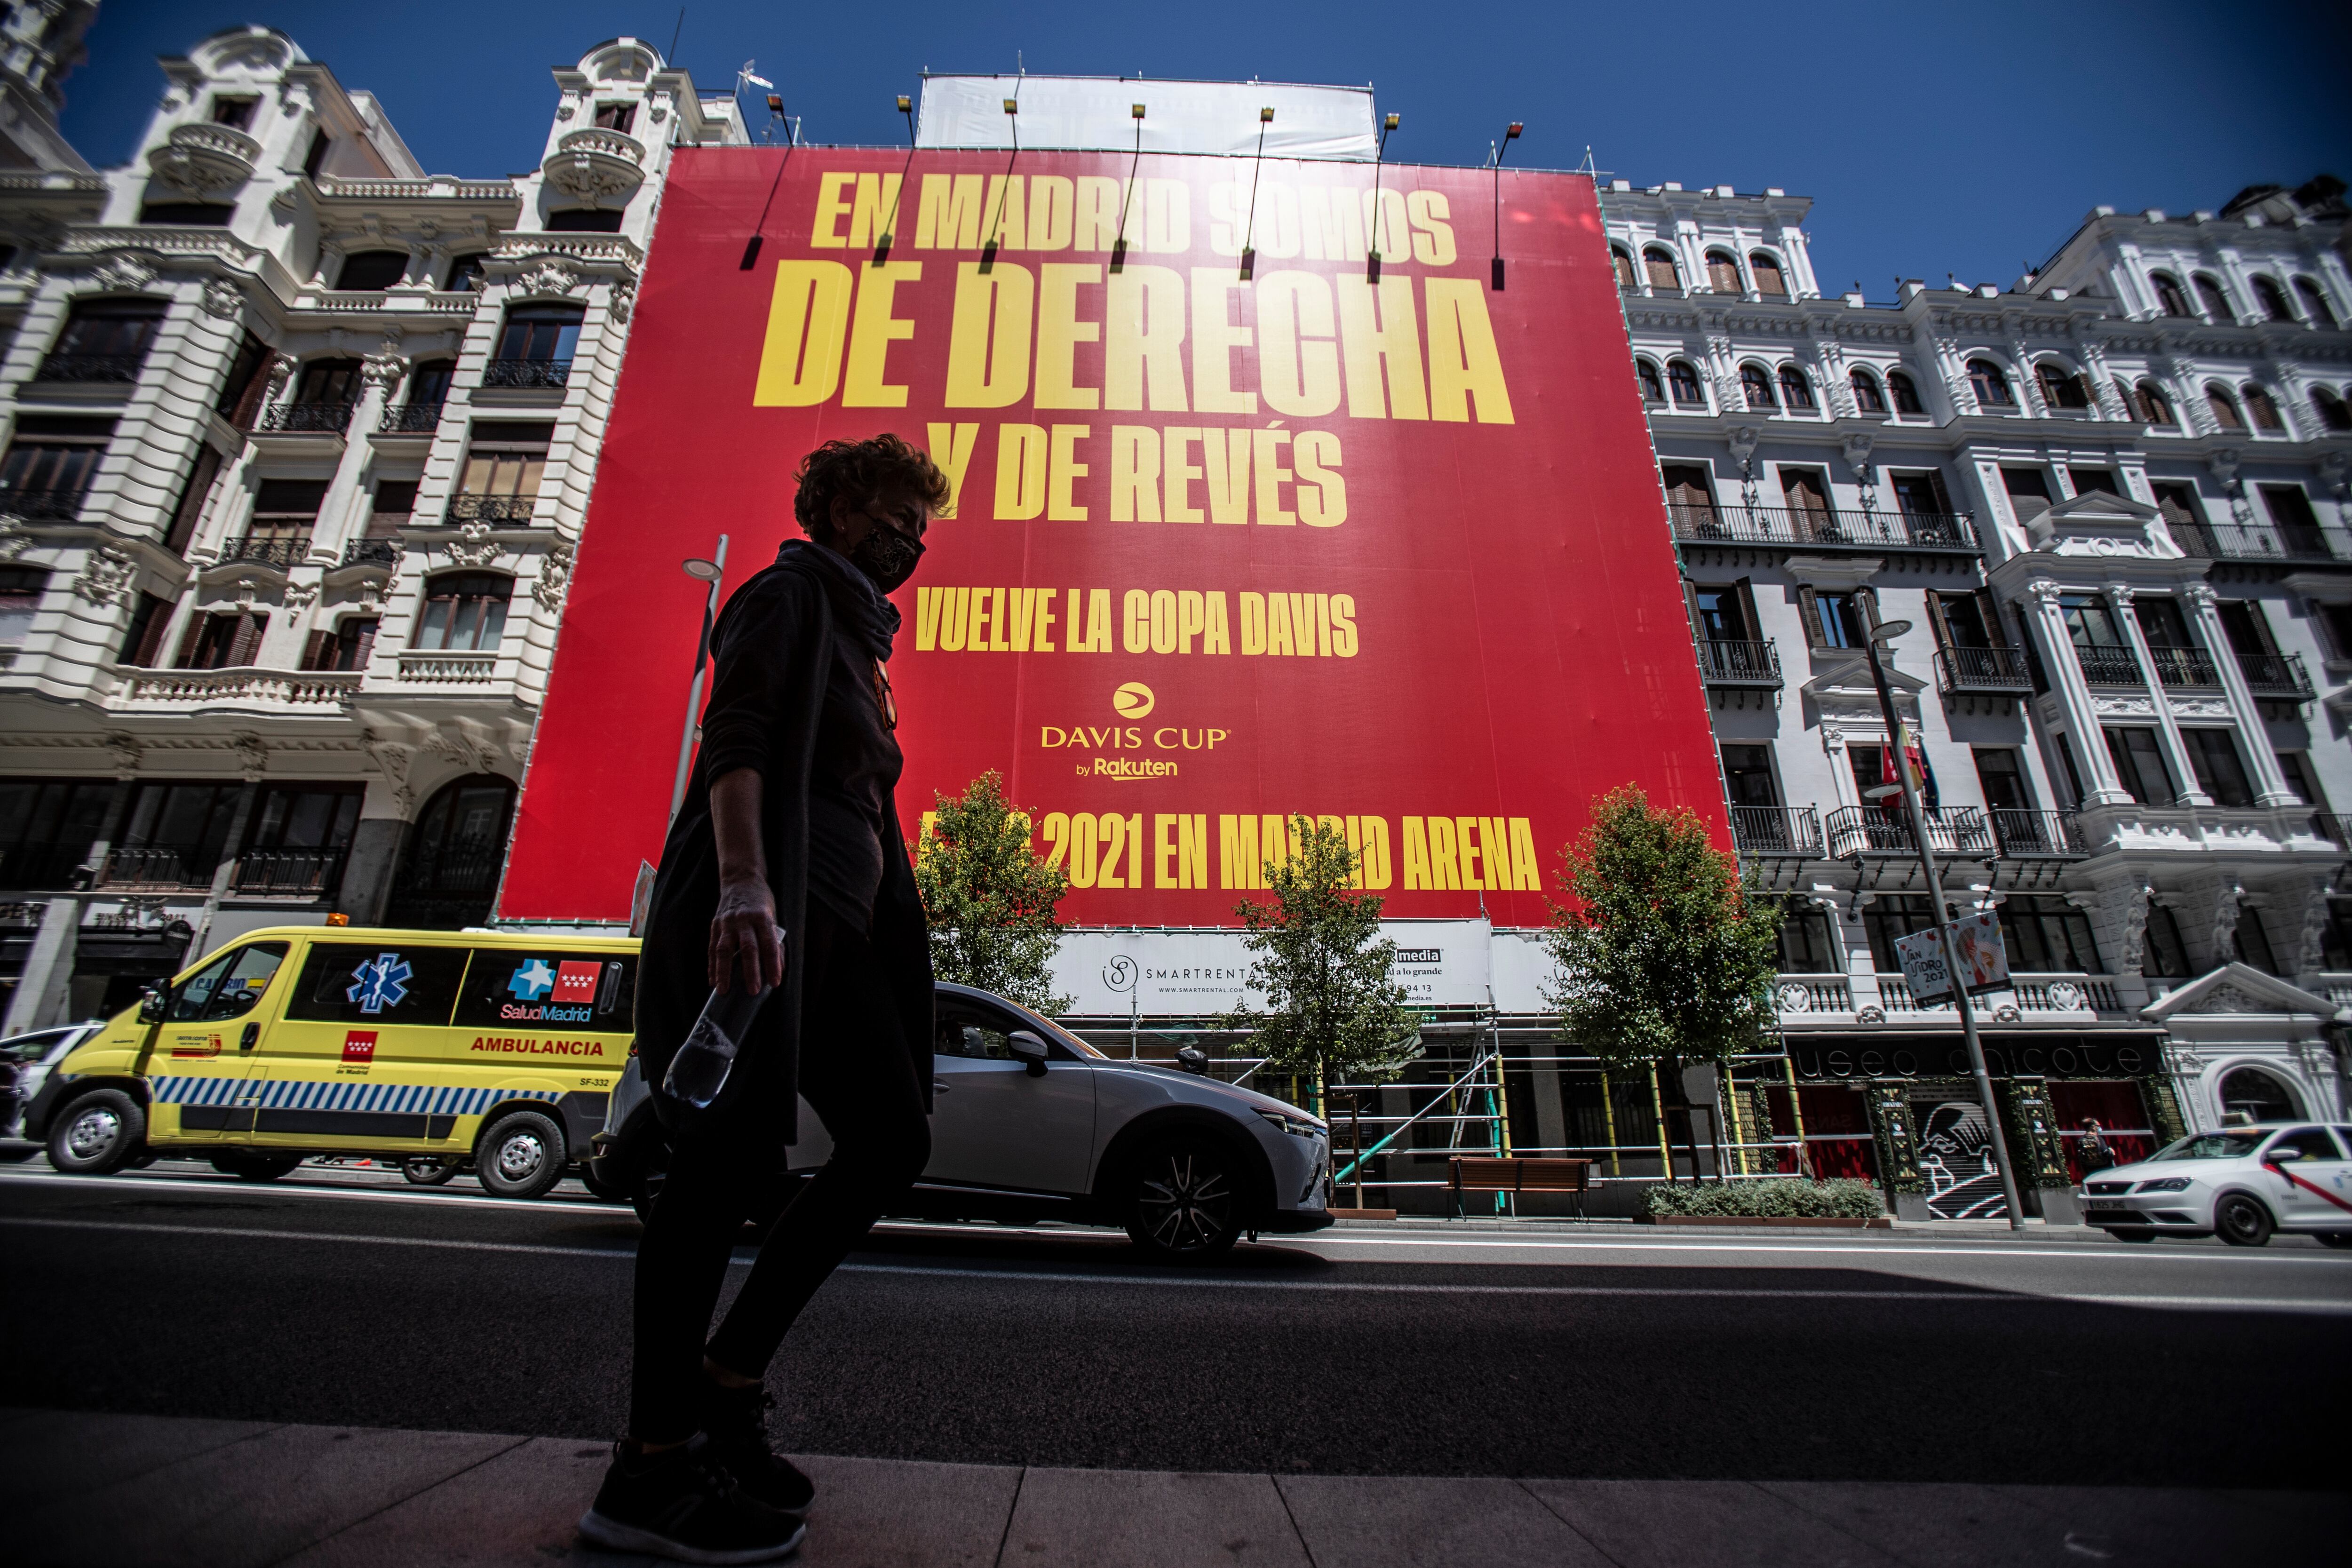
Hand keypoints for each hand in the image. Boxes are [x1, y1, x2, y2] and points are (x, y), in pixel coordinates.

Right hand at [708, 879, 784, 993]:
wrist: (740, 880)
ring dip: (723, 972)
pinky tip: (713, 980)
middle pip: (748, 948)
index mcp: (762, 917)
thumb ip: (773, 941)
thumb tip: (777, 968)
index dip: (773, 964)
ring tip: (723, 991)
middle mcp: (744, 919)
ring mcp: (727, 922)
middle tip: (753, 990)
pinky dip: (712, 966)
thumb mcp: (772, 917)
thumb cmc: (760, 902)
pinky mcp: (715, 924)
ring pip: (724, 950)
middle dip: (751, 972)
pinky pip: (712, 948)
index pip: (770, 944)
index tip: (775, 982)